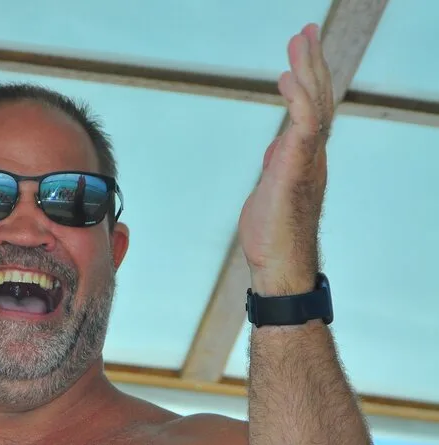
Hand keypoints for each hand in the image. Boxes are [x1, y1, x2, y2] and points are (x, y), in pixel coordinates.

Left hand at [238, 23, 333, 295]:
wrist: (279, 266)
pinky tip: (287, 79)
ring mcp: (307, 164)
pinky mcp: (296, 174)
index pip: (311, 109)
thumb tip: (277, 146)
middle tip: (305, 31)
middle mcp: (312, 155)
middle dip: (312, 63)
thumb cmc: (273, 231)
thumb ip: (278, 164)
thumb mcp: (272, 188)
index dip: (307, 78)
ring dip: (308, 72)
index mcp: (304, 157)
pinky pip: (303, 131)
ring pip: (315, 108)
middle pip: (318, 100)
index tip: (299, 50)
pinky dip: (298, 102)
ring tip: (299, 42)